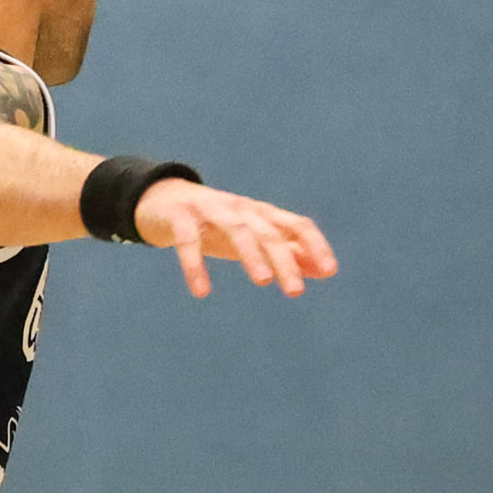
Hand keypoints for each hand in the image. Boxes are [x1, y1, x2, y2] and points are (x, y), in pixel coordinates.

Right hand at [132, 178, 337, 300]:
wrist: (163, 200)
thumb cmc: (217, 225)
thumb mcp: (254, 239)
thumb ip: (289, 253)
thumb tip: (326, 271)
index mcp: (261, 214)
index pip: (296, 224)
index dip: (315, 245)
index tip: (329, 271)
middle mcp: (240, 209)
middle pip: (268, 232)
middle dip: (285, 260)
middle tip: (296, 291)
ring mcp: (210, 209)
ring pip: (236, 229)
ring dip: (251, 254)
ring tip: (263, 282)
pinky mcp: (179, 216)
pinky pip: (188, 240)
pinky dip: (195, 265)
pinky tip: (201, 292)